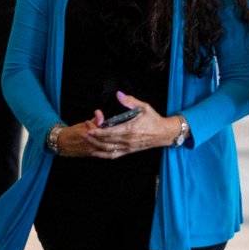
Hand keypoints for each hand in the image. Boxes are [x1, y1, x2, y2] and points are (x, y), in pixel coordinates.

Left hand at [57, 91, 182, 158]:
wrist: (163, 133)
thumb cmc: (154, 119)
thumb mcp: (144, 107)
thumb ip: (130, 101)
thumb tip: (119, 94)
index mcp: (130, 129)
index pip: (110, 132)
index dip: (97, 131)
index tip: (89, 128)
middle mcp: (127, 140)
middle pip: (105, 141)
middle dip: (93, 137)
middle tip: (85, 130)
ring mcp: (127, 147)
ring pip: (107, 149)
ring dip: (95, 145)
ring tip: (86, 139)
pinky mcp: (128, 151)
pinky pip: (113, 155)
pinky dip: (102, 155)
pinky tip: (94, 152)